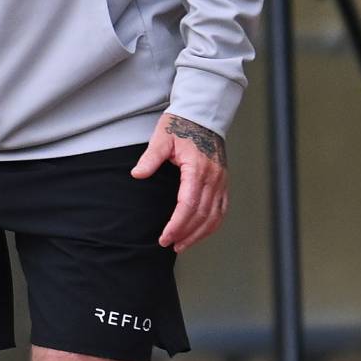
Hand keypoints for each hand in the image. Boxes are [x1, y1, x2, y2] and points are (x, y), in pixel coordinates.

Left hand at [130, 112, 228, 251]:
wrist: (203, 115)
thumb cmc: (180, 125)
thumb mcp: (162, 138)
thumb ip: (150, 158)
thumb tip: (137, 174)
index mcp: (197, 169)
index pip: (189, 205)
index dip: (177, 225)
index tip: (164, 237)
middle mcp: (214, 177)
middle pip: (202, 215)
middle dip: (185, 234)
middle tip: (169, 244)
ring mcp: (221, 181)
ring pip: (214, 216)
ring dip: (199, 234)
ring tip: (182, 245)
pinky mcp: (223, 182)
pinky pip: (221, 210)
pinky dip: (211, 225)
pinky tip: (199, 233)